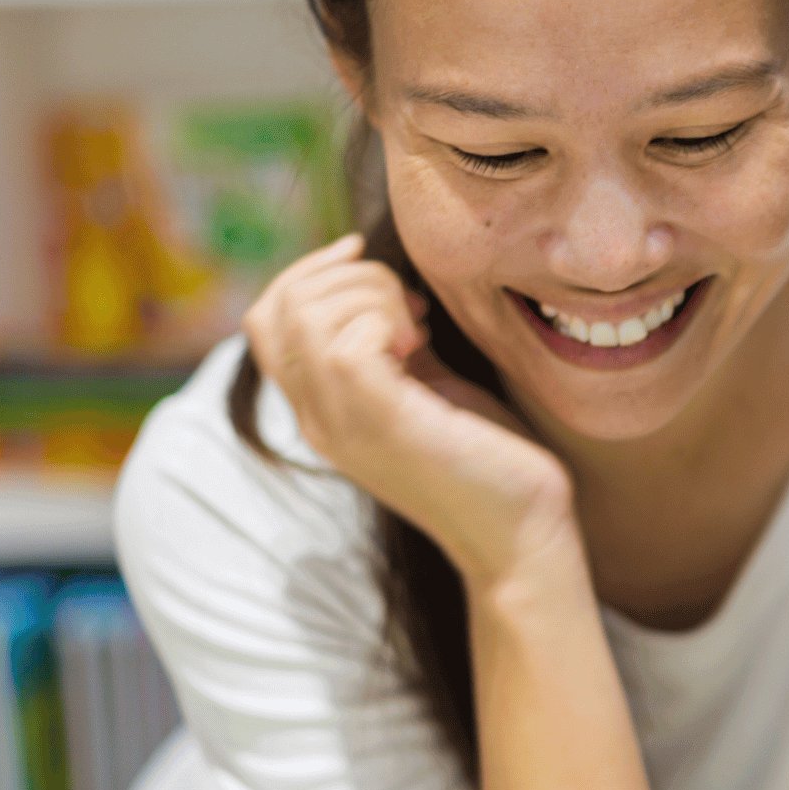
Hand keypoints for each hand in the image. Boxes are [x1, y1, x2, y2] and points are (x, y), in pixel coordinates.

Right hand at [245, 235, 577, 589]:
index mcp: (322, 409)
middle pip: (278, 306)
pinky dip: (388, 318)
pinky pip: (348, 341)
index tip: (364, 255)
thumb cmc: (489, 458)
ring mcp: (341, 424)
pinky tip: (425, 345)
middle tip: (413, 305)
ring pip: (308, 315)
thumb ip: (395, 346)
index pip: (265, 318)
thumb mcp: (429, 388)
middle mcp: (317, 419)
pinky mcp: (381, 422)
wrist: (522, 533)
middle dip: (349, 276)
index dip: (309, 271)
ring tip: (422, 327)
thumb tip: (385, 286)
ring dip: (372, 293)